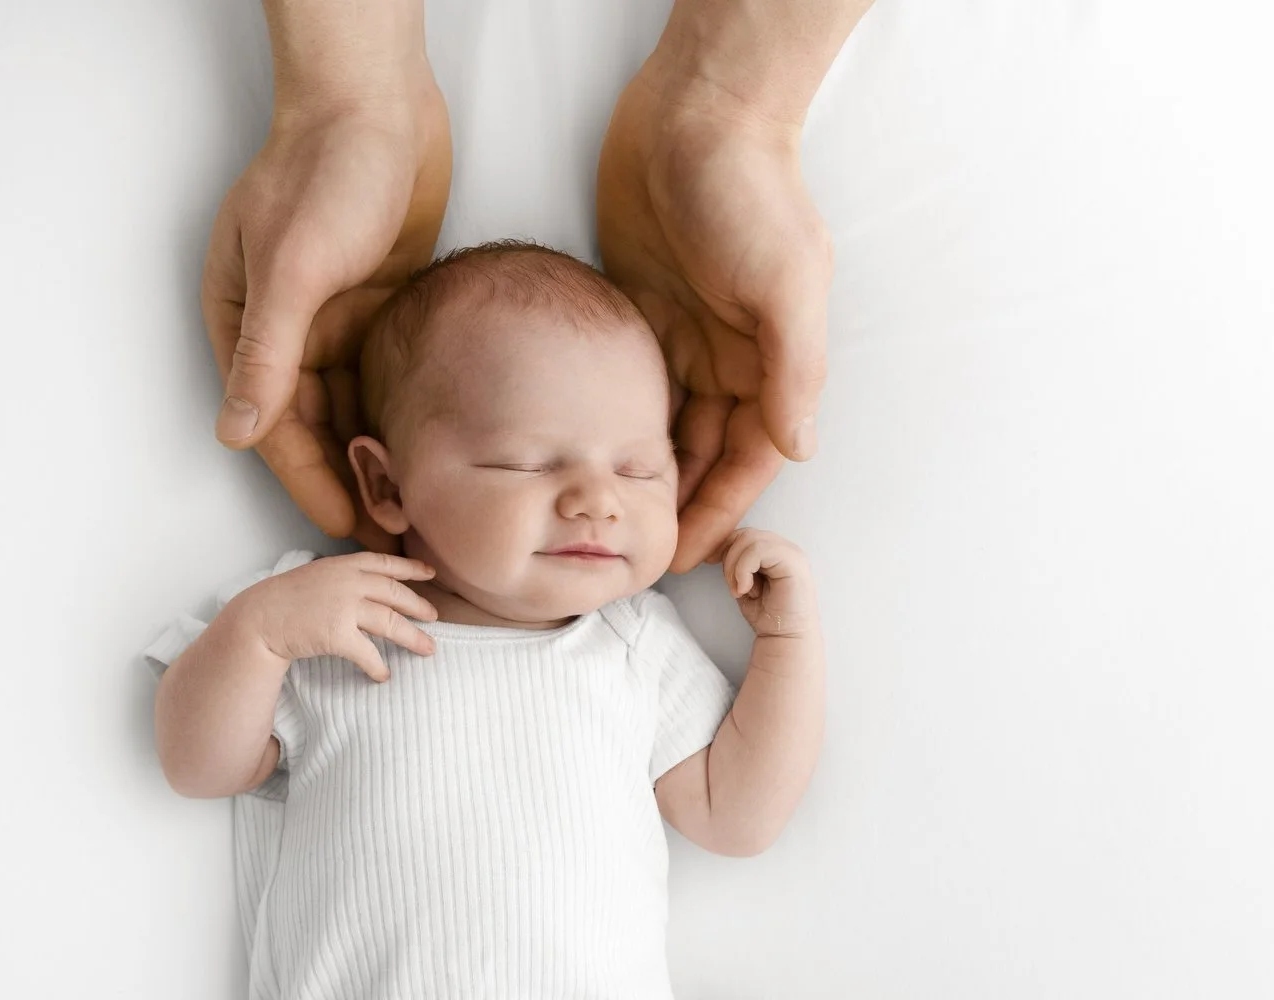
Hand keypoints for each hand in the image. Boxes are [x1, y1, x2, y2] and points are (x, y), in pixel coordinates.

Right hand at [202, 78, 450, 551]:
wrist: (378, 107)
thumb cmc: (326, 173)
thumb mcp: (293, 267)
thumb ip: (268, 353)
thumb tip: (234, 433)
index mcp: (244, 324)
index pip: (272, 424)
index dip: (308, 480)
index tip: (345, 528)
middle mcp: (284, 331)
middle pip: (311, 426)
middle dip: (345, 480)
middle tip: (388, 537)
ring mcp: (330, 320)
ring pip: (348, 407)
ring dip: (373, 454)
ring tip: (411, 507)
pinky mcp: (374, 306)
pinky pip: (381, 376)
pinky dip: (397, 412)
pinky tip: (427, 450)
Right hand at [240, 552, 439, 681]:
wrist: (259, 617)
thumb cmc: (285, 599)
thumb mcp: (318, 575)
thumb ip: (344, 578)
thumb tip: (370, 587)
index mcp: (345, 565)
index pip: (386, 563)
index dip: (411, 568)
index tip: (430, 573)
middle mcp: (349, 582)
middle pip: (395, 594)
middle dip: (419, 606)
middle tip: (434, 617)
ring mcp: (344, 607)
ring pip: (390, 622)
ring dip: (412, 637)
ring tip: (428, 648)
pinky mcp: (337, 633)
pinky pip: (368, 653)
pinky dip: (378, 666)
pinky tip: (384, 675)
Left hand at [598, 63, 832, 572]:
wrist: (697, 115)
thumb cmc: (748, 193)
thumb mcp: (783, 283)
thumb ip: (793, 368)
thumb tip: (801, 448)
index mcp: (770, 359)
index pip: (749, 456)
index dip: (718, 509)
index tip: (684, 560)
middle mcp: (730, 355)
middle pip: (706, 450)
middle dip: (677, 504)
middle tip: (633, 552)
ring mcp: (684, 332)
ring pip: (666, 422)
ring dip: (642, 469)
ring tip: (606, 518)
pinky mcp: (640, 307)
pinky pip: (630, 381)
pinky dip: (613, 418)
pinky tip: (582, 454)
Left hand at [720, 528, 818, 638]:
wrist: (784, 638)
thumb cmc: (766, 614)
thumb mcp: (743, 582)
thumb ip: (736, 562)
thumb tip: (714, 549)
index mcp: (774, 550)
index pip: (743, 534)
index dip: (724, 547)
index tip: (712, 564)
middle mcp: (785, 547)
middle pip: (745, 534)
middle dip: (728, 559)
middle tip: (732, 587)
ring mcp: (791, 553)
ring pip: (750, 539)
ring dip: (735, 567)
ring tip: (740, 590)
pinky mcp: (794, 562)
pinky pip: (759, 550)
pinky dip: (744, 570)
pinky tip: (748, 590)